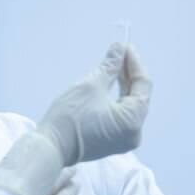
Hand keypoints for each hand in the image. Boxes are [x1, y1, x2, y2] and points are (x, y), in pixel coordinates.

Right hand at [38, 44, 151, 166]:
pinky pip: (119, 117)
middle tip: (119, 54)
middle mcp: (134, 133)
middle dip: (128, 74)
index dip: (134, 64)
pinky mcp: (111, 143)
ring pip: (128, 107)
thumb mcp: (92, 85)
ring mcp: (123, 141)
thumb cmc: (71, 117)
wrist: (51, 147)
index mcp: (133, 120)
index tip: (125, 47)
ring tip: (113, 67)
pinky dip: (115, 100)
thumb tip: (119, 49)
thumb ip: (110, 66)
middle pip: (137, 97)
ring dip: (122, 86)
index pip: (143, 85)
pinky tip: (108, 86)